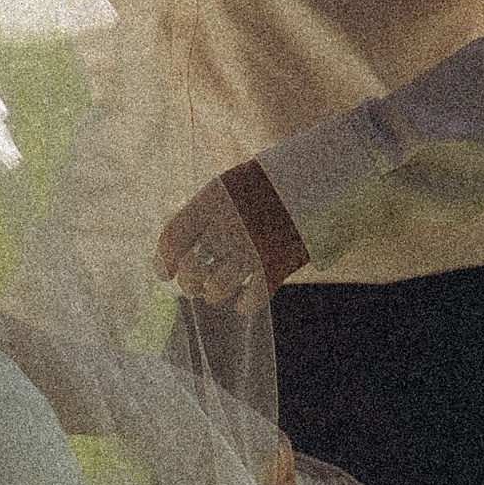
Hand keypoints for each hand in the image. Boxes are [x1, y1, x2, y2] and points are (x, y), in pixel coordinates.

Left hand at [157, 159, 307, 306]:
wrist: (320, 179)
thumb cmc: (268, 184)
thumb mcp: (230, 187)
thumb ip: (205, 215)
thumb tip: (179, 251)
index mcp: (212, 201)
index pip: (172, 239)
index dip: (163, 261)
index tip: (165, 273)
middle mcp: (229, 226)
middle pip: (191, 271)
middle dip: (190, 282)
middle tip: (196, 284)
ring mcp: (253, 248)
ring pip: (216, 290)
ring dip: (214, 294)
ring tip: (218, 290)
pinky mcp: (277, 266)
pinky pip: (249, 301)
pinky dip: (242, 305)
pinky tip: (242, 299)